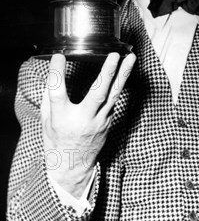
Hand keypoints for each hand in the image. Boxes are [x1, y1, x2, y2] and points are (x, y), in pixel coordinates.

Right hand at [41, 52, 135, 197]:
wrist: (73, 165)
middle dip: (107, 73)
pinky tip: (125, 70)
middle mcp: (82, 119)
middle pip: (97, 93)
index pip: (57, 92)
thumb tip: (52, 72)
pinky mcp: (108, 121)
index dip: (56, 73)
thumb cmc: (57, 139)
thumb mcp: (46, 120)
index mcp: (61, 118)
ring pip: (114, 95)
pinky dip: (119, 84)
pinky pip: (114, 99)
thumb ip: (49, 97)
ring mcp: (99, 121)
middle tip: (115, 55)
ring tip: (131, 57)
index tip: (58, 57)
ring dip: (123, 74)